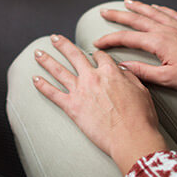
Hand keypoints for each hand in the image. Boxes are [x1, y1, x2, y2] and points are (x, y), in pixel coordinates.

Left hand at [33, 34, 166, 174]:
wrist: (131, 138)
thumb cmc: (140, 118)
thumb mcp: (141, 91)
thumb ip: (129, 76)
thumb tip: (122, 69)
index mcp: (110, 72)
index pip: (99, 56)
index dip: (95, 54)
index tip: (92, 53)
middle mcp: (92, 77)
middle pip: (73, 55)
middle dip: (62, 44)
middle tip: (54, 38)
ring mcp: (80, 91)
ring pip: (58, 70)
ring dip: (46, 60)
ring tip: (37, 53)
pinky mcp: (72, 106)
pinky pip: (53, 93)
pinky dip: (42, 85)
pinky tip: (35, 79)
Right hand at [94, 0, 176, 93]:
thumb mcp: (169, 79)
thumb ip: (143, 72)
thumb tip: (124, 68)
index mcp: (158, 42)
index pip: (126, 38)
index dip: (109, 40)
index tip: (98, 43)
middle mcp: (166, 30)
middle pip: (136, 19)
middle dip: (118, 15)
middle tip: (105, 12)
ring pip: (152, 12)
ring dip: (137, 7)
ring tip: (127, 2)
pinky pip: (170, 13)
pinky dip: (160, 8)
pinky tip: (156, 7)